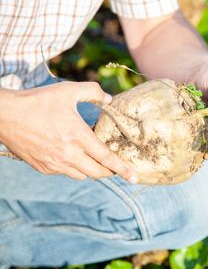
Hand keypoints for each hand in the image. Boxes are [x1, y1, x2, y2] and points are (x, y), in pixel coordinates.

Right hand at [0, 82, 137, 181]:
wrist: (5, 115)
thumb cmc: (38, 101)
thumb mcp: (68, 91)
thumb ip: (93, 92)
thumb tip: (110, 99)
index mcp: (78, 136)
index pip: (107, 158)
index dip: (123, 169)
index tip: (135, 177)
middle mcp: (68, 154)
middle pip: (97, 172)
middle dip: (110, 172)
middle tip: (115, 166)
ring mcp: (54, 163)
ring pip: (82, 175)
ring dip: (92, 170)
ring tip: (94, 159)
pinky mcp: (43, 167)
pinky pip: (65, 173)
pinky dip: (74, 168)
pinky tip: (72, 156)